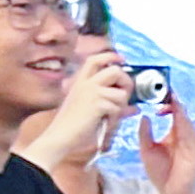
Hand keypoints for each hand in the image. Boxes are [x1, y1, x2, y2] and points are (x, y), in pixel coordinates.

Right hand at [21, 52, 133, 170]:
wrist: (59, 137)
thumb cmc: (73, 126)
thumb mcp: (94, 112)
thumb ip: (113, 106)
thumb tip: (135, 108)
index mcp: (81, 82)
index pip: (95, 59)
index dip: (111, 56)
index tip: (122, 59)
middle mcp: (86, 84)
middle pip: (116, 71)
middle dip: (126, 83)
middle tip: (125, 97)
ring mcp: (91, 92)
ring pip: (121, 94)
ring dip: (120, 108)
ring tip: (110, 117)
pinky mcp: (96, 104)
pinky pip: (117, 109)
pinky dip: (115, 119)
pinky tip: (105, 123)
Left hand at [140, 87, 194, 193]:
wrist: (172, 193)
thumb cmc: (163, 175)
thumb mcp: (147, 149)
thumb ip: (145, 133)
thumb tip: (144, 117)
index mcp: (174, 134)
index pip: (172, 112)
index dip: (165, 102)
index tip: (156, 95)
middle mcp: (184, 135)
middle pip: (181, 112)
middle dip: (173, 100)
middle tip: (164, 89)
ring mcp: (192, 141)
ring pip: (187, 119)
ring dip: (179, 108)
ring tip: (171, 97)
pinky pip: (191, 131)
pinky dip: (185, 122)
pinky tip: (178, 114)